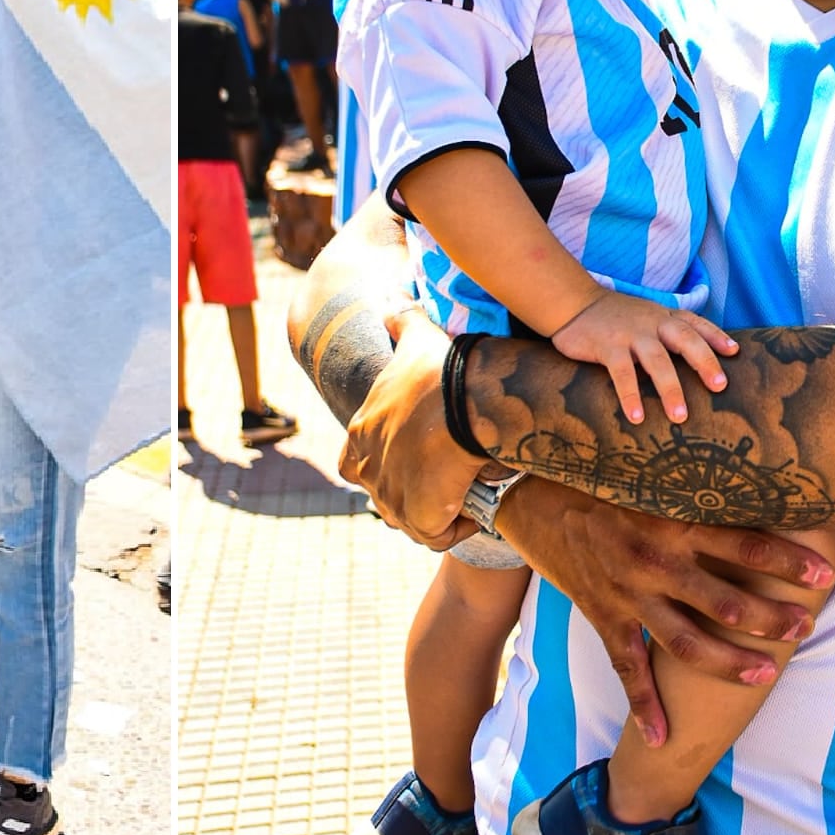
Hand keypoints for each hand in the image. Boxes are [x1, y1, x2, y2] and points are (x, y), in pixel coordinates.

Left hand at [336, 326, 482, 545]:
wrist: (466, 398)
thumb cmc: (443, 368)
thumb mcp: (416, 338)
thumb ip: (401, 320)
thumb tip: (390, 299)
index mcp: (362, 430)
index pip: (356, 460)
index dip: (385, 463)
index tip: (422, 456)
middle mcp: (367, 465)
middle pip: (383, 493)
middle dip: (411, 492)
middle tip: (447, 480)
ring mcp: (390, 493)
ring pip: (408, 517)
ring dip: (435, 512)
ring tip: (464, 494)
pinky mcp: (418, 515)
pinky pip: (435, 535)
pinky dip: (456, 528)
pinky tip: (477, 508)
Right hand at [496, 478, 834, 746]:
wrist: (533, 499)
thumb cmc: (603, 482)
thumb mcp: (652, 478)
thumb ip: (698, 490)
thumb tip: (759, 485)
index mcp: (672, 524)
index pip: (744, 544)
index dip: (788, 562)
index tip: (825, 574)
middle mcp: (654, 562)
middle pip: (724, 603)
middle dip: (770, 620)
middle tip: (803, 629)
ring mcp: (627, 595)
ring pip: (686, 642)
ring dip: (729, 662)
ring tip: (766, 673)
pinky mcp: (603, 616)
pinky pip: (627, 667)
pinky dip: (644, 704)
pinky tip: (662, 736)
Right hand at [545, 291, 739, 422]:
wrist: (572, 302)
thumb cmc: (612, 316)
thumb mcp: (644, 315)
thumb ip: (666, 330)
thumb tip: (695, 356)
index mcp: (662, 316)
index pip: (694, 323)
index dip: (716, 336)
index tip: (734, 352)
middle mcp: (651, 322)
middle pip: (685, 339)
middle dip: (704, 362)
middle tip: (719, 386)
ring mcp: (629, 334)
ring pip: (657, 360)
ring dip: (670, 389)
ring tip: (679, 416)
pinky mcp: (606, 346)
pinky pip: (622, 373)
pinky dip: (630, 395)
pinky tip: (636, 416)